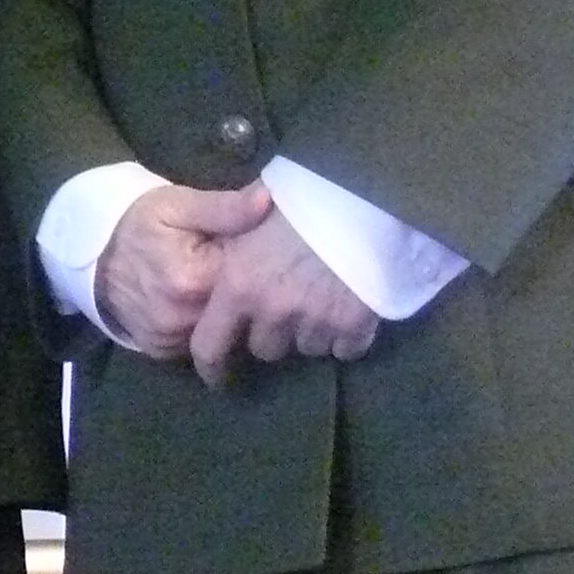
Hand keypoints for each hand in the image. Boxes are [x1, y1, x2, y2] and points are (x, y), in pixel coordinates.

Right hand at [93, 182, 272, 360]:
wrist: (90, 248)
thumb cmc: (139, 220)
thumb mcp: (179, 204)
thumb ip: (224, 208)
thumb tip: (268, 201)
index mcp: (194, 280)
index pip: (251, 283)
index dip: (260, 267)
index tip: (256, 253)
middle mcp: (182, 318)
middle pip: (238, 314)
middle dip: (244, 295)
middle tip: (237, 270)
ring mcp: (169, 339)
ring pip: (220, 334)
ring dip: (224, 315)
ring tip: (214, 287)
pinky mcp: (159, 350)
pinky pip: (196, 344)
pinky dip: (201, 327)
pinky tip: (195, 304)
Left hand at [186, 203, 381, 387]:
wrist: (365, 198)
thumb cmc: (304, 196)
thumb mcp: (255, 208)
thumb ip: (238, 234)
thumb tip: (224, 236)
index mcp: (238, 283)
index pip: (209, 344)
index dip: (211, 366)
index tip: (216, 377)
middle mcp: (272, 311)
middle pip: (265, 349)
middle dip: (273, 333)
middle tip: (287, 305)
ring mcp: (315, 322)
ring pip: (307, 349)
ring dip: (310, 332)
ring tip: (322, 296)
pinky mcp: (354, 328)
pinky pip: (345, 350)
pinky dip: (346, 336)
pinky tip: (349, 307)